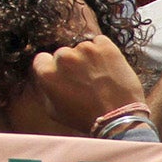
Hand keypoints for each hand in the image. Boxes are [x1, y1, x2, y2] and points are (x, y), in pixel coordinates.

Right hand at [28, 35, 146, 134]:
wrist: (119, 118)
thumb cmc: (85, 119)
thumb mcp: (53, 111)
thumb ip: (44, 90)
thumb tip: (44, 78)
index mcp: (48, 73)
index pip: (42, 59)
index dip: (52, 68)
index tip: (63, 76)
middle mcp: (64, 57)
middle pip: (63, 53)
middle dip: (71, 64)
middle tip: (83, 80)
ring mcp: (85, 49)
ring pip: (82, 49)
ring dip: (88, 59)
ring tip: (99, 78)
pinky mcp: (105, 46)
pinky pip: (100, 43)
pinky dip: (103, 52)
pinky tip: (108, 69)